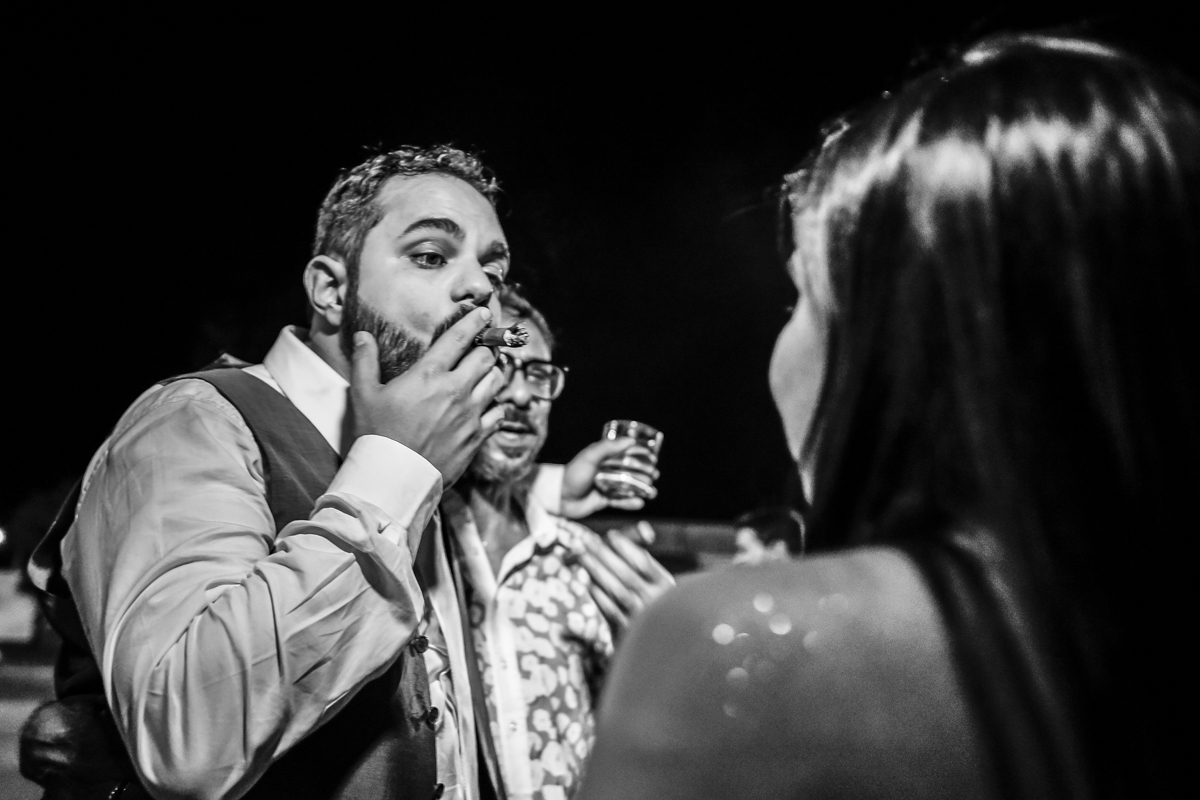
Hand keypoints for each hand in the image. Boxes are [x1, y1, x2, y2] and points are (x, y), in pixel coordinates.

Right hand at [350, 307, 506, 486]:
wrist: (393, 476)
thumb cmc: (376, 433)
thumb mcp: (363, 394)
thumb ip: (365, 361)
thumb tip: (364, 336)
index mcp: (430, 374)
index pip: (460, 337)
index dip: (475, 321)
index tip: (484, 313)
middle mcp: (456, 389)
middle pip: (486, 356)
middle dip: (486, 347)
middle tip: (483, 346)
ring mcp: (470, 414)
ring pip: (496, 381)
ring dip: (492, 374)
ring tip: (485, 373)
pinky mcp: (476, 436)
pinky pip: (498, 413)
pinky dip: (495, 406)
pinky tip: (486, 407)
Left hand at [560, 438, 659, 518]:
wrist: (559, 497)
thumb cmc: (573, 474)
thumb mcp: (590, 457)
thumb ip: (609, 448)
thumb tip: (631, 441)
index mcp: (603, 458)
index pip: (625, 453)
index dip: (639, 454)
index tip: (652, 456)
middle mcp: (606, 471)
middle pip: (630, 471)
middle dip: (644, 473)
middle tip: (655, 475)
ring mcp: (606, 486)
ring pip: (628, 487)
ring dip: (641, 489)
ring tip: (652, 492)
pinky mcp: (604, 500)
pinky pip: (620, 501)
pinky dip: (630, 503)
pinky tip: (640, 503)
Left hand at [576, 521, 674, 636]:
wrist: (659, 646)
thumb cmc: (654, 606)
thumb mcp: (658, 584)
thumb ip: (644, 561)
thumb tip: (633, 532)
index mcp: (666, 586)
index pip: (643, 562)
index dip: (626, 547)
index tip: (611, 535)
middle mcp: (655, 601)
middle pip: (625, 574)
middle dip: (603, 555)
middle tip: (586, 540)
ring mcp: (641, 618)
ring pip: (615, 590)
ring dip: (596, 570)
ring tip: (582, 555)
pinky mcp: (627, 632)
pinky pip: (608, 609)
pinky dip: (597, 594)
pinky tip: (588, 581)